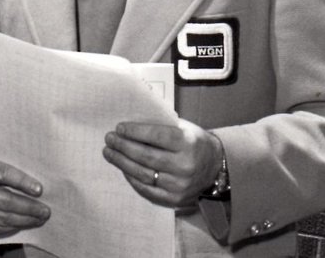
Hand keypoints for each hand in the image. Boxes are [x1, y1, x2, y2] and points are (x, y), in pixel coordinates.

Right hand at [0, 154, 48, 237]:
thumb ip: (10, 171)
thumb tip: (36, 187)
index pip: (3, 173)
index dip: (22, 182)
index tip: (40, 190)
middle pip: (5, 201)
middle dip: (28, 208)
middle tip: (45, 211)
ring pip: (2, 218)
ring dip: (24, 220)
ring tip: (38, 219)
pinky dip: (12, 227)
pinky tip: (22, 223)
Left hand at [103, 120, 221, 207]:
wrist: (216, 167)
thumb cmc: (193, 142)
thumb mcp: (182, 127)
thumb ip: (159, 127)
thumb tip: (128, 126)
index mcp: (187, 143)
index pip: (155, 136)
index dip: (134, 132)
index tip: (119, 128)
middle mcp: (185, 166)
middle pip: (146, 156)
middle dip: (123, 147)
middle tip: (109, 139)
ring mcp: (180, 185)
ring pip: (144, 174)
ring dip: (122, 163)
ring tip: (109, 153)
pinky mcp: (175, 200)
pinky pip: (148, 191)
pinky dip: (132, 180)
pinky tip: (123, 169)